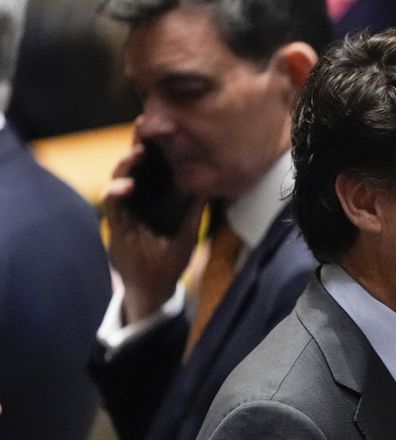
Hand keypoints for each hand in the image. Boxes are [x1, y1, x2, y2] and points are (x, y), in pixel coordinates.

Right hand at [104, 144, 204, 322]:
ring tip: (138, 153)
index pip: (157, 165)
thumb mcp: (189, 232)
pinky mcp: (117, 223)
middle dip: (139, 144)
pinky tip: (126, 186)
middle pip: (137, 165)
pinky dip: (116, 191)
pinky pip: (112, 202)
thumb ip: (196, 209)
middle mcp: (142, 197)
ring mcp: (128, 208)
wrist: (154, 286)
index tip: (167, 127)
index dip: (160, 147)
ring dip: (127, 163)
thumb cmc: (171, 259)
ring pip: (121, 177)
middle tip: (145, 127)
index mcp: (160, 195)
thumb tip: (212, 185)